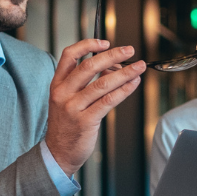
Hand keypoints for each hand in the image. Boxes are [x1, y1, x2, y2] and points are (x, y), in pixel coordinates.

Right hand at [45, 39, 145, 176]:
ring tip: (138, 67)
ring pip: (102, 84)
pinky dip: (124, 90)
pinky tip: (133, 84)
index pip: (69, 56)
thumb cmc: (67, 124)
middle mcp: (63, 93)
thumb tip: (111, 67)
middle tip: (129, 51)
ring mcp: (73, 107)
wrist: (58, 152)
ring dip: (124, 73)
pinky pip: (108, 101)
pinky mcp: (86, 121)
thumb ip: (85, 83)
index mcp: (57, 84)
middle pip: (89, 66)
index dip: (87, 45)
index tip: (105, 43)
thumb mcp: (68, 99)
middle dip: (112, 56)